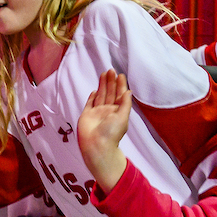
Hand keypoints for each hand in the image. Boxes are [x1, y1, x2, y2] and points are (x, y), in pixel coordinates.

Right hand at [77, 69, 130, 192]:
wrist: (96, 145)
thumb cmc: (111, 133)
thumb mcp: (123, 117)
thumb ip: (125, 104)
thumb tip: (128, 91)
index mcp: (117, 112)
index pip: (120, 95)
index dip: (120, 85)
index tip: (120, 75)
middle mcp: (108, 111)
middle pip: (110, 93)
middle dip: (111, 82)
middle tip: (111, 70)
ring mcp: (97, 112)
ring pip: (101, 95)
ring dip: (102, 85)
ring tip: (103, 74)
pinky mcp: (87, 114)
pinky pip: (90, 103)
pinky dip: (93, 96)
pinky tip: (95, 90)